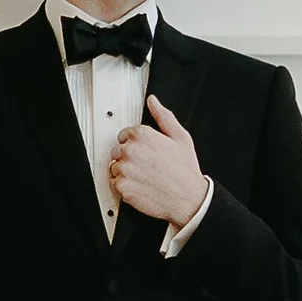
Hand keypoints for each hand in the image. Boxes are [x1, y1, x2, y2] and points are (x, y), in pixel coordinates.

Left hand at [109, 95, 210, 229]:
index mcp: (143, 135)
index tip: (144, 152)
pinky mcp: (122, 186)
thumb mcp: (180, 137)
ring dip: (124, 171)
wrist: (187, 198)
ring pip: (114, 167)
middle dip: (128, 157)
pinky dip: (123, 186)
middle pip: (117, 150)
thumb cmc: (185, 170)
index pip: (125, 134)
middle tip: (145, 166)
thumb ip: (163, 116)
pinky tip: (139, 185)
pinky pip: (114, 183)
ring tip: (143, 176)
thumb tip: (153, 102)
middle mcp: (131, 150)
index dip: (135, 144)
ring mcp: (124, 168)